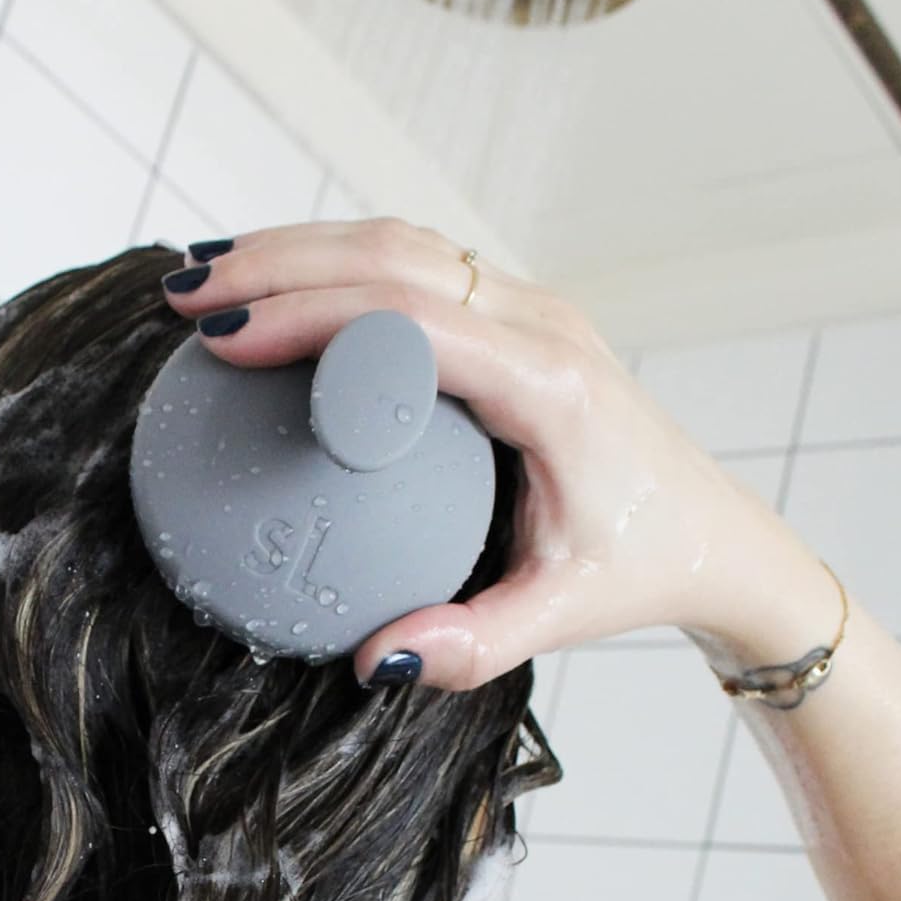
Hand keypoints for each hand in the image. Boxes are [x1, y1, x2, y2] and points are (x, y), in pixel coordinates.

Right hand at [159, 218, 837, 689]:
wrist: (712, 529)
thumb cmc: (640, 562)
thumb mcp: (564, 614)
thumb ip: (473, 641)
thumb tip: (371, 658)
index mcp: (551, 384)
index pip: (413, 324)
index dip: (314, 318)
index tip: (227, 340)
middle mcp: (542, 324)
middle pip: (396, 256)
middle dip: (281, 264)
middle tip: (188, 295)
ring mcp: (532, 306)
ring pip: (404, 242)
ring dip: (302, 247)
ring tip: (211, 273)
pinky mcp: (516, 312)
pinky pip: (419, 264)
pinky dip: (339, 261)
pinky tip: (281, 285)